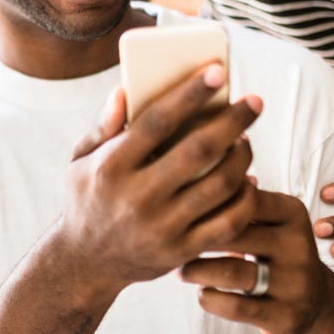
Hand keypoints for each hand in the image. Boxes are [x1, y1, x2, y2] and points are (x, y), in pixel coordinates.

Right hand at [60, 63, 263, 290]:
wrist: (84, 263)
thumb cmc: (87, 199)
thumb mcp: (79, 161)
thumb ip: (102, 126)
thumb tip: (125, 90)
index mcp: (111, 167)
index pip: (158, 121)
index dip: (190, 94)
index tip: (218, 71)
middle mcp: (137, 197)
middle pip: (198, 150)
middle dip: (233, 121)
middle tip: (254, 103)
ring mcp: (162, 227)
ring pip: (220, 185)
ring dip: (242, 157)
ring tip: (246, 140)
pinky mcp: (181, 251)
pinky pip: (228, 223)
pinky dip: (245, 199)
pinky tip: (248, 181)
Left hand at [181, 189, 329, 333]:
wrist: (315, 302)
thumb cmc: (273, 251)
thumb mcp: (268, 220)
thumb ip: (238, 199)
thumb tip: (194, 172)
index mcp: (292, 213)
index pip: (243, 199)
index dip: (205, 204)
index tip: (179, 209)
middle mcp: (299, 245)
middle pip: (234, 234)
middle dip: (195, 238)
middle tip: (169, 242)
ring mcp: (296, 283)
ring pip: (231, 272)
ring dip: (196, 271)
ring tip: (181, 270)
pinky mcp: (286, 316)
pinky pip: (235, 306)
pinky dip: (210, 298)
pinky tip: (202, 292)